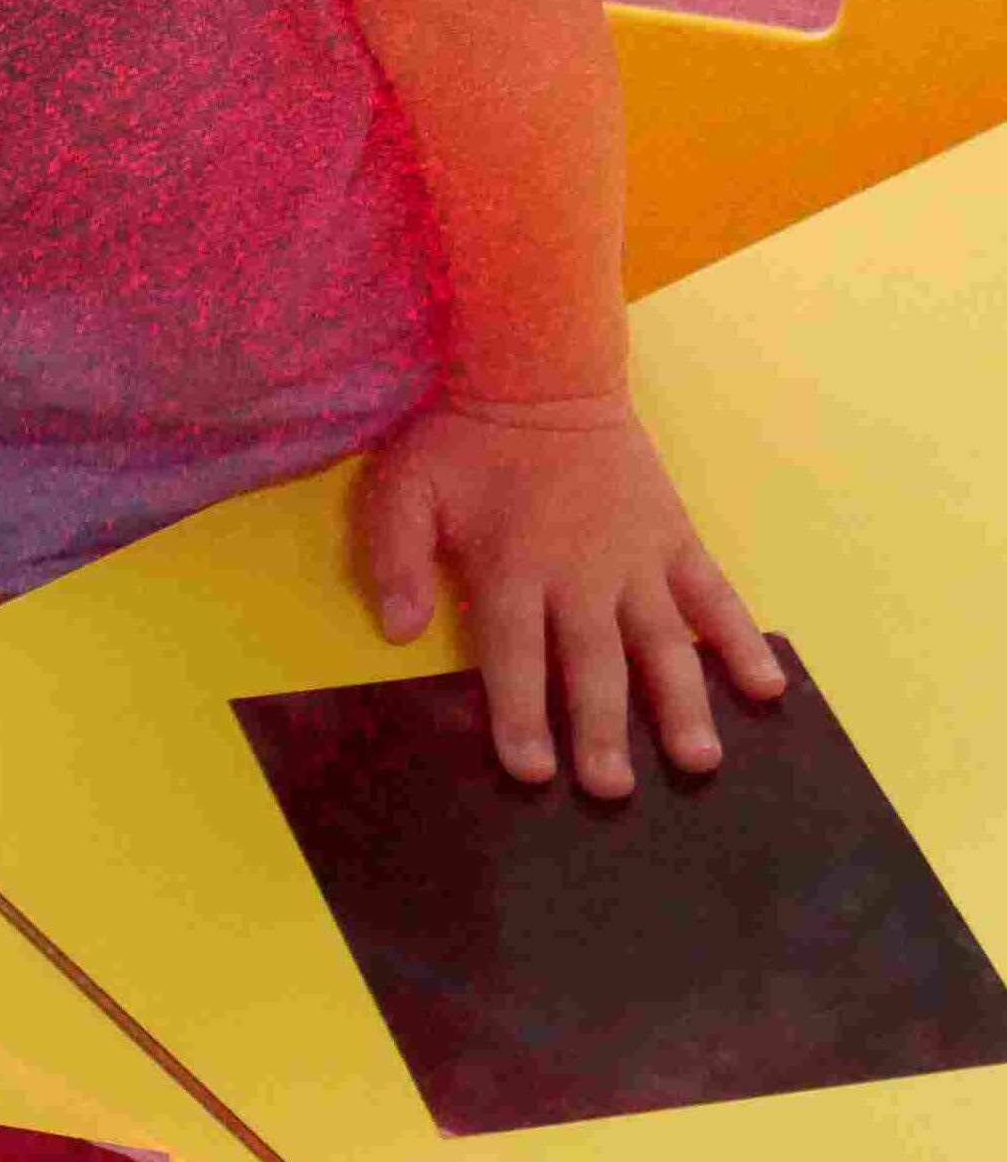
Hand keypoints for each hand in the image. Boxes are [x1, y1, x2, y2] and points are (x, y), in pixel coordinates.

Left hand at [353, 395, 785, 796]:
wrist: (541, 372)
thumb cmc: (465, 438)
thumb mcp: (405, 487)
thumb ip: (395, 557)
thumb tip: (396, 633)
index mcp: (513, 566)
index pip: (516, 655)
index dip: (521, 714)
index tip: (533, 771)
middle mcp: (581, 573)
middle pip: (594, 663)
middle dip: (602, 729)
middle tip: (612, 789)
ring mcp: (636, 558)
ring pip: (663, 642)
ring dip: (681, 703)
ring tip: (697, 760)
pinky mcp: (675, 538)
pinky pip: (715, 596)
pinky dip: (742, 640)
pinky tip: (766, 688)